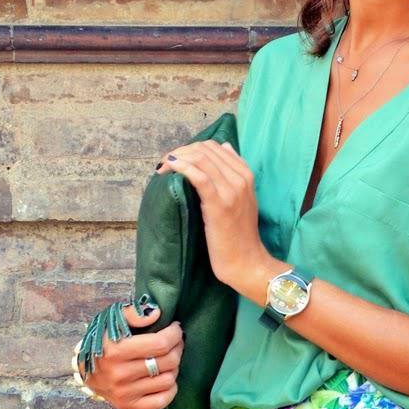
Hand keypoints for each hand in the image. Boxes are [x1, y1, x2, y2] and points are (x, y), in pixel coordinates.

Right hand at [80, 303, 183, 408]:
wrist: (86, 372)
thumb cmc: (104, 342)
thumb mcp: (111, 320)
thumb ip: (133, 313)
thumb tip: (156, 314)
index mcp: (115, 351)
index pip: (160, 344)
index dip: (174, 334)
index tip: (175, 328)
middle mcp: (119, 374)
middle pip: (168, 361)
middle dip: (177, 347)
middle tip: (175, 342)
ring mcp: (124, 393)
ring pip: (168, 380)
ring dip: (174, 367)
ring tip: (167, 359)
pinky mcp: (128, 407)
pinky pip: (162, 400)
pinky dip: (170, 388)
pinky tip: (164, 377)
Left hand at [156, 139, 272, 294]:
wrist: (246, 261)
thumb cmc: (239, 235)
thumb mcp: (241, 200)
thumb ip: (233, 175)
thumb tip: (224, 147)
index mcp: (246, 175)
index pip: (215, 147)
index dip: (190, 149)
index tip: (175, 160)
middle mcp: (240, 179)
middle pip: (205, 150)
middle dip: (180, 152)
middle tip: (163, 164)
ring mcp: (231, 191)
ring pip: (201, 159)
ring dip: (176, 158)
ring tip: (161, 168)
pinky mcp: (219, 205)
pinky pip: (199, 176)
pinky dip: (181, 167)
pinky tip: (169, 168)